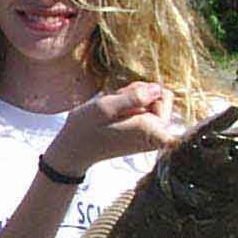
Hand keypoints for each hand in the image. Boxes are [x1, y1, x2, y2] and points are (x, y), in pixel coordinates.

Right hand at [43, 81, 177, 176]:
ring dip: (130, 101)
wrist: (74, 149)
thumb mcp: (106, 106)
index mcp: (154, 131)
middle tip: (115, 105)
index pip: (164, 95)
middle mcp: (159, 136)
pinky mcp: (145, 136)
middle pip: (158, 98)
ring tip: (112, 111)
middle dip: (137, 95)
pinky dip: (129, 108)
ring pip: (149, 103)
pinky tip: (114, 115)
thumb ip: (134, 97)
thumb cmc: (87, 128)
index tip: (125, 101)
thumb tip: (157, 89)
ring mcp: (152, 137)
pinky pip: (144, 112)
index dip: (144, 91)